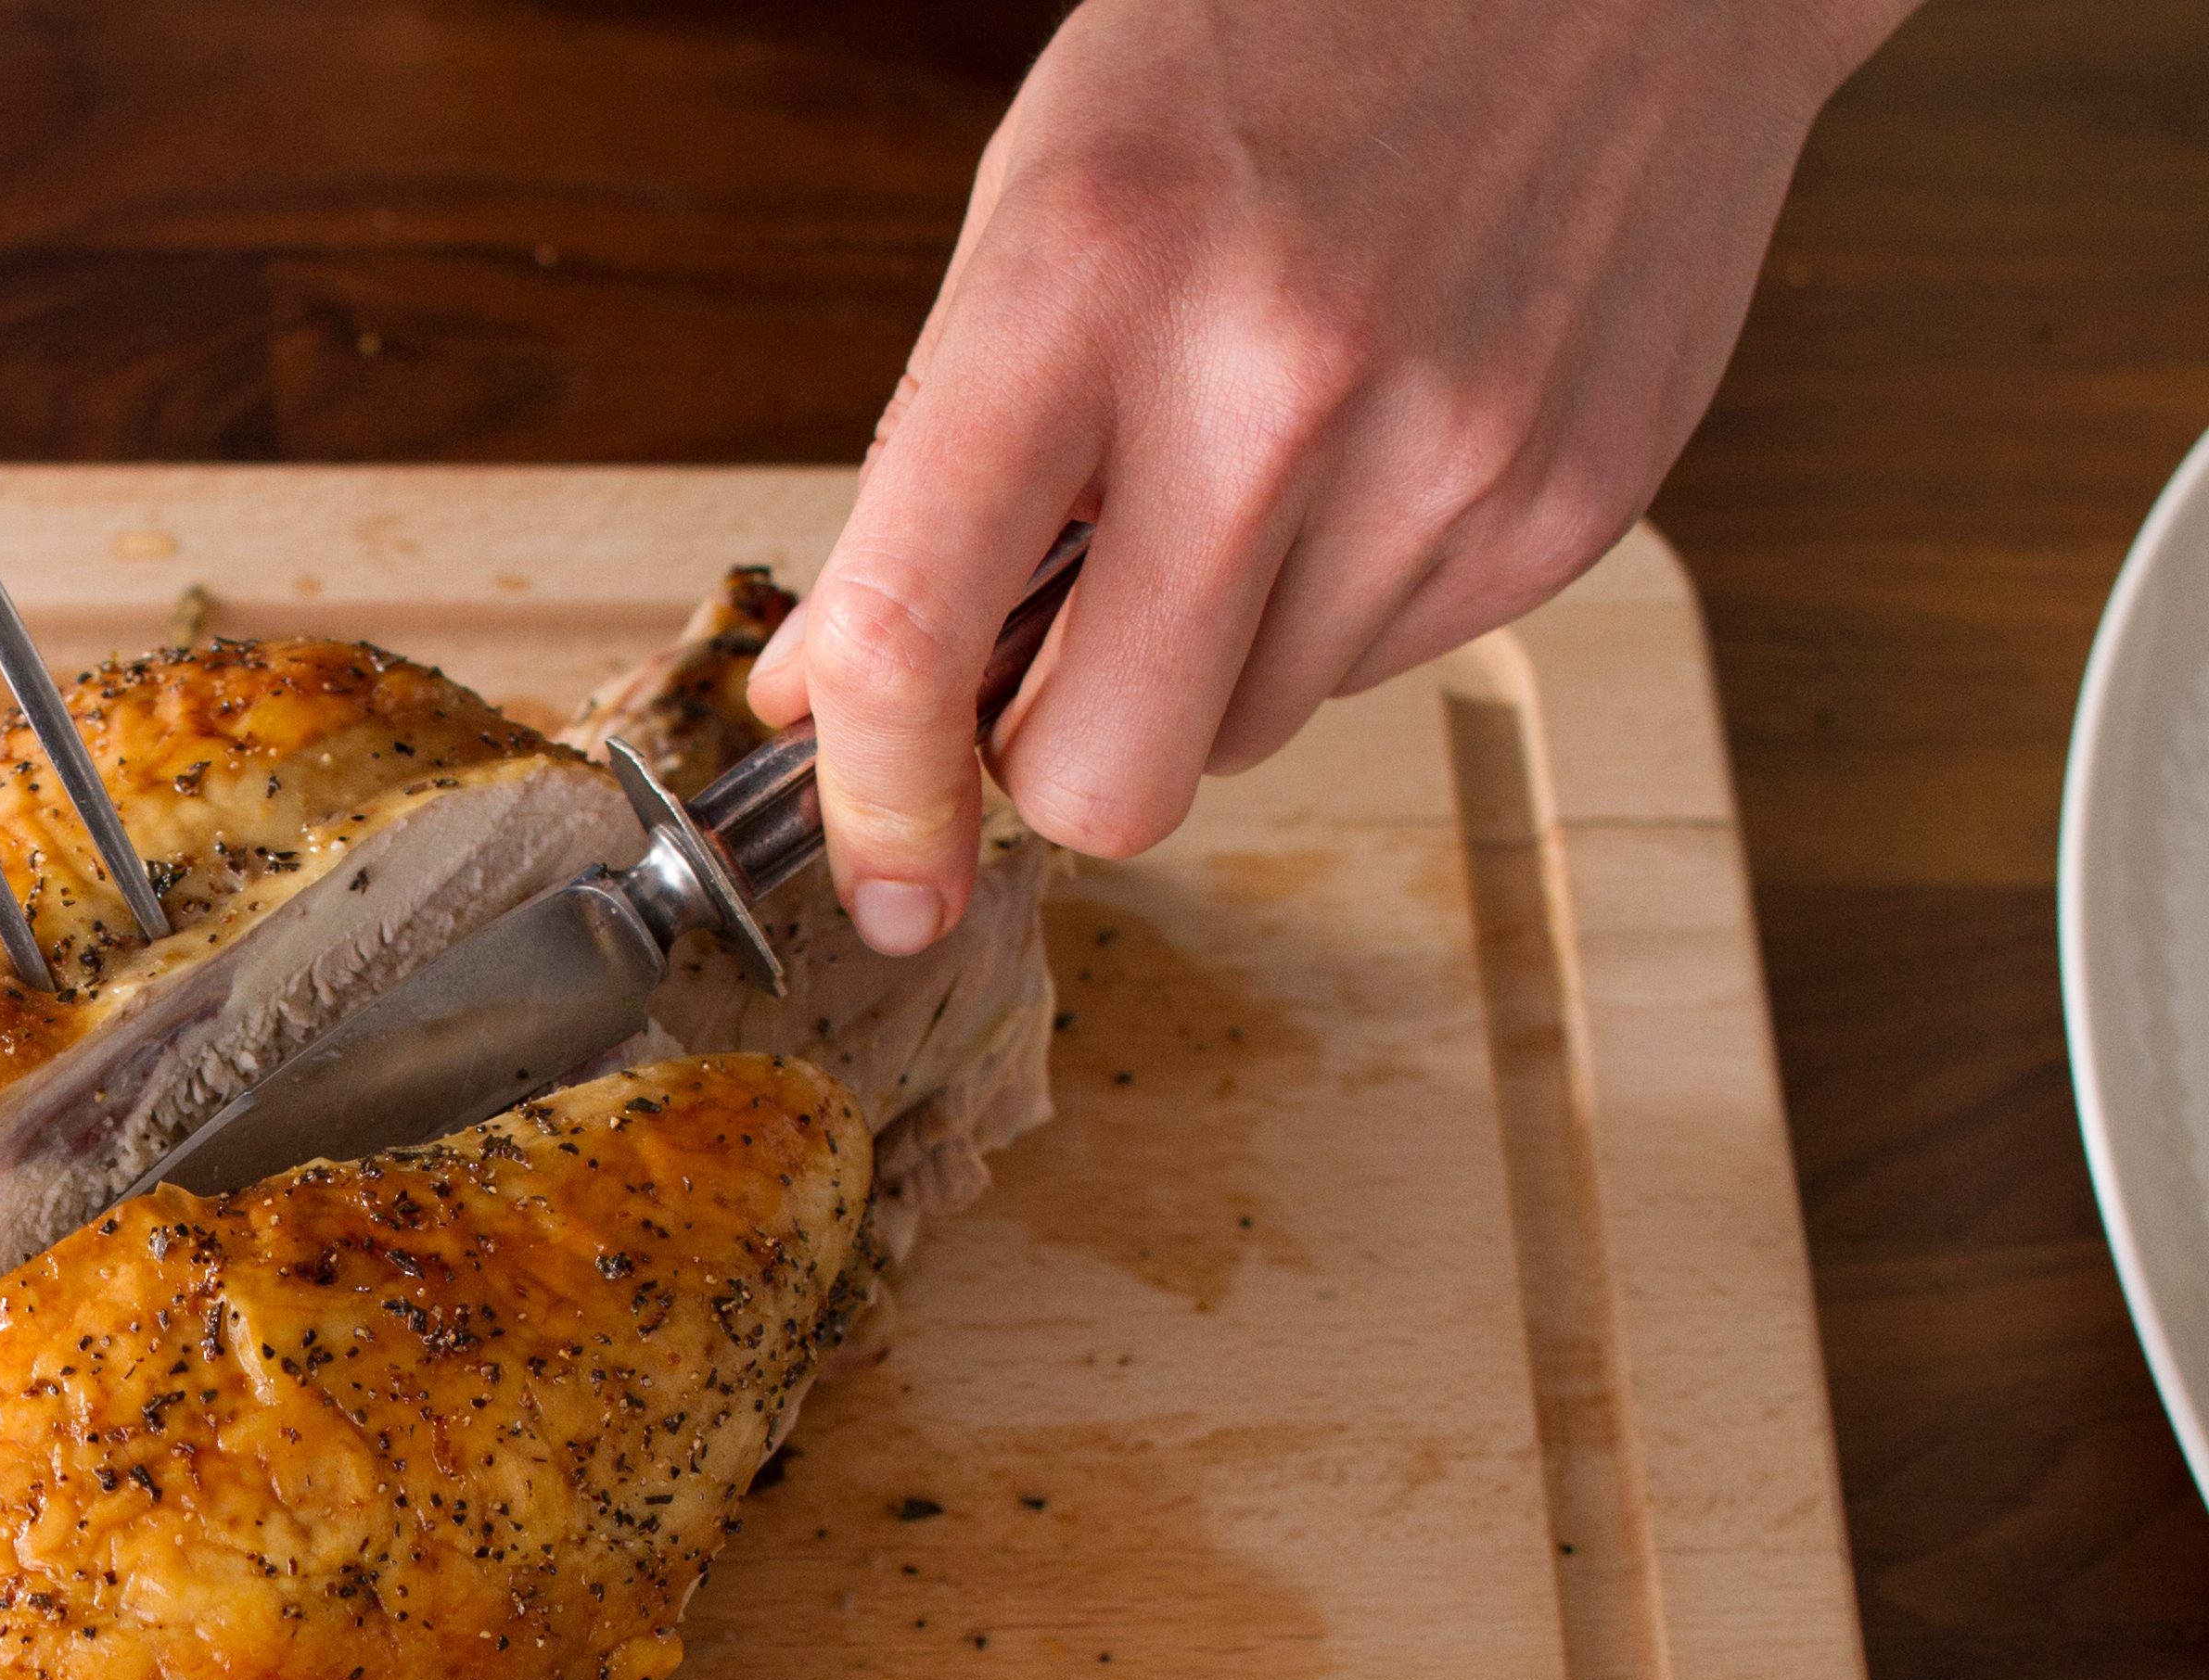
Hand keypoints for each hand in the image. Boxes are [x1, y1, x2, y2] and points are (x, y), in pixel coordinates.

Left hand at [744, 0, 1915, 955]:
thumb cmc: (1306, 30)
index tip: (884, 883)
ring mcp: (1446, 451)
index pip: (920, 633)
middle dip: (1058, 760)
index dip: (877, 802)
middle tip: (1061, 651)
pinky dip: (1341, 598)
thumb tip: (825, 685)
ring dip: (1211, 654)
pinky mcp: (1568, 506)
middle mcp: (1275, 377)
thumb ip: (928, 456)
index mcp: (1093, 276)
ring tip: (1255, 464)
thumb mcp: (1048, 191)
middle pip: (1110, 778)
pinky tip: (1376, 439)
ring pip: (1246, 734)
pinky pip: (1383, 666)